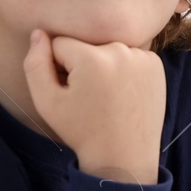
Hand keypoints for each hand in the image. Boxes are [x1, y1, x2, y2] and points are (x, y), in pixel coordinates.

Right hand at [23, 29, 164, 183]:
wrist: (123, 156)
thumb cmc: (82, 131)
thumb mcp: (47, 102)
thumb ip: (35, 64)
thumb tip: (38, 33)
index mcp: (91, 57)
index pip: (60, 43)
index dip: (58, 67)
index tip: (69, 91)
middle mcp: (120, 50)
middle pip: (86, 45)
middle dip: (82, 65)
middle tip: (89, 97)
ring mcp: (142, 57)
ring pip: (107, 49)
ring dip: (103, 66)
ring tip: (106, 97)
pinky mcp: (156, 65)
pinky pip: (129, 56)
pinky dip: (124, 69)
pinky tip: (123, 93)